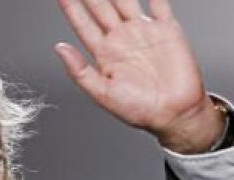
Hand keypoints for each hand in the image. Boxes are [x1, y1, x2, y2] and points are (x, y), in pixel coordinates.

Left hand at [55, 0, 225, 153]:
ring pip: (125, 0)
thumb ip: (80, 71)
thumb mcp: (102, 94)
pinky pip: (159, 2)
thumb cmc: (139, 110)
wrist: (175, 114)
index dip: (71, 7)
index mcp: (104, 53)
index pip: (83, 23)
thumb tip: (59, 48)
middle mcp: (122, 39)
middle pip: (101, 6)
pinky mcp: (167, 29)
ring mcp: (143, 31)